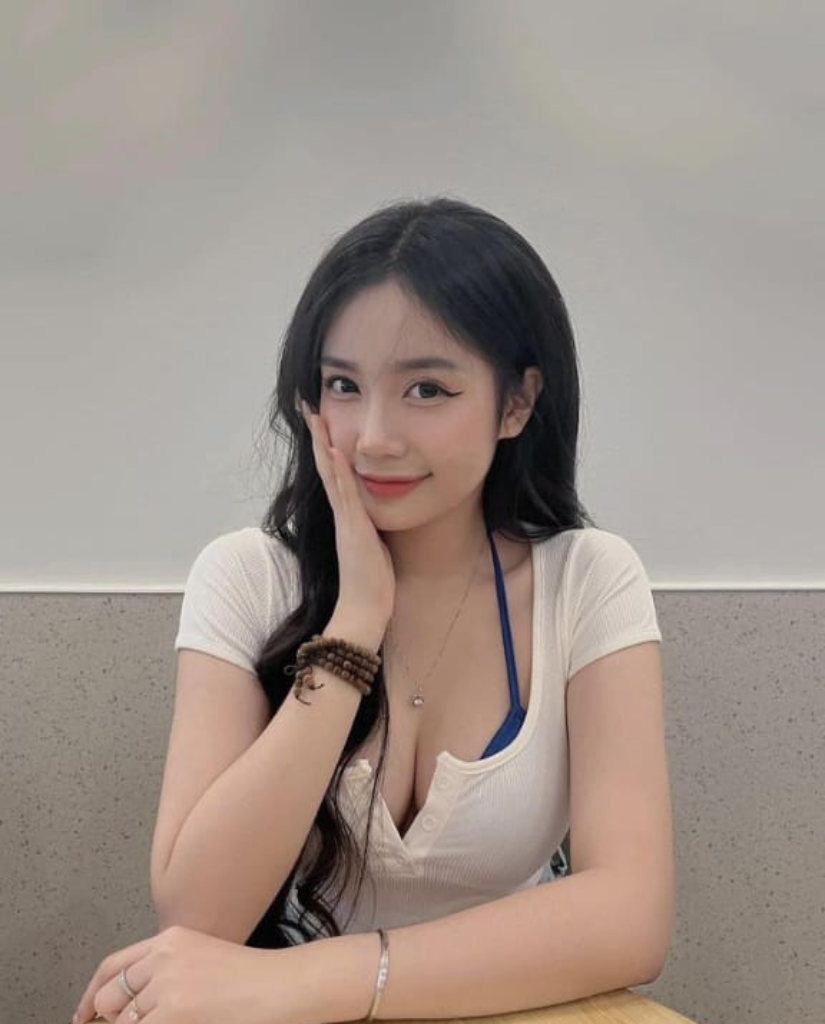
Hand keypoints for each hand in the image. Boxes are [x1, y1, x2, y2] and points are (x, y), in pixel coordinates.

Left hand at [73, 925, 301, 1023]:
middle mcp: (163, 956)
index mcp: (170, 939)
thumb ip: (164, 974)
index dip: (89, 996)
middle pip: (109, 998)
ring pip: (126, 1022)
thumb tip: (124, 1007)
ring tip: (181, 1017)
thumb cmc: (251, 980)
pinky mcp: (174, 1010)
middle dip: (116, 1022)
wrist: (281, 986)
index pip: (112, 967)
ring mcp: (167, 984)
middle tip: (140, 1023)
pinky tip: (184, 1022)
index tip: (81, 1017)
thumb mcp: (202, 960)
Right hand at [301, 399, 395, 626]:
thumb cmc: (372, 585)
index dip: (326, 447)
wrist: (364, 612)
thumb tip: (377, 516)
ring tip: (315, 415)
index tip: (321, 421)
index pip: (335, 474)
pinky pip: (344, 494)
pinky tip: (333, 449)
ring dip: (322, 444)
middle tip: (307, 406)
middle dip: (318, 436)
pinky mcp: (352, 529)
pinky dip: (337, 471)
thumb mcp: (375, 546)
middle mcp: (342, 514)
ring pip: (331, 474)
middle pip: (326, 466)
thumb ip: (371, 528)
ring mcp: (345, 520)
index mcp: (348, 516)